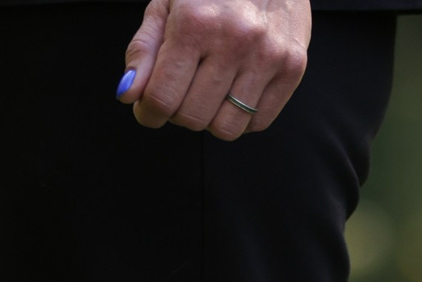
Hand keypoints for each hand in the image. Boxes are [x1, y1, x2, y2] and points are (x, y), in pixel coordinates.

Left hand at [117, 0, 309, 141]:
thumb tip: (128, 95)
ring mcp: (268, 55)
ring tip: (211, 89)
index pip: (162, 98)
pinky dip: (241, 116)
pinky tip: (236, 89)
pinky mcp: (293, 66)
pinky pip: (258, 123)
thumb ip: (144, 50)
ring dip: (211, 117)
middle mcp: (234, 40)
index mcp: (196, 23)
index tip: (150, 107)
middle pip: (192, 118)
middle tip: (184, 88)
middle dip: (179, 112)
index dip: (149, 112)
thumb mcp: (168, 6)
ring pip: (225, 129)